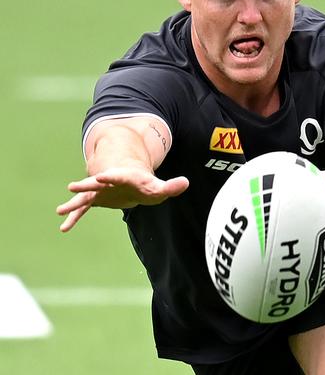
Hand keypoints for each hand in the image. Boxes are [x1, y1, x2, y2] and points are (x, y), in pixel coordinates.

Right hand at [56, 167, 188, 231]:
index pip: (117, 176)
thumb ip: (171, 186)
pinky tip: (64, 227)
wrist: (132, 182)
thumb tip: (186, 183)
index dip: (110, 176)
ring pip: (85, 197)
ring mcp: (99, 191)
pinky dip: (74, 217)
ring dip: (74, 203)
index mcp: (123, 177)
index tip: (101, 177)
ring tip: (60, 210)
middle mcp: (108, 182)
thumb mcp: (159, 186)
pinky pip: (82, 209)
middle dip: (86, 185)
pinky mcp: (95, 200)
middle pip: (96, 183)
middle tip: (73, 187)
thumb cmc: (146, 184)